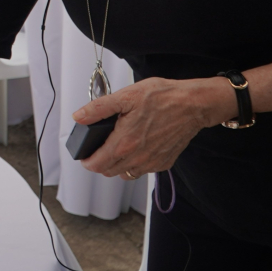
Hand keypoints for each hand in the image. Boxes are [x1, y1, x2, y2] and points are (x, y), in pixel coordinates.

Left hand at [72, 75, 233, 177]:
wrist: (193, 105)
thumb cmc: (162, 98)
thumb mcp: (125, 96)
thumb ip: (98, 109)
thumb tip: (79, 117)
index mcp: (124, 143)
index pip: (97, 164)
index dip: (87, 161)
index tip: (84, 154)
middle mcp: (137, 158)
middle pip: (109, 171)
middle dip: (100, 162)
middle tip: (99, 147)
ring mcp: (151, 163)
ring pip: (125, 174)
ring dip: (117, 165)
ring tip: (116, 147)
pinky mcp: (164, 163)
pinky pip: (143, 171)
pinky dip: (135, 163)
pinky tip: (136, 147)